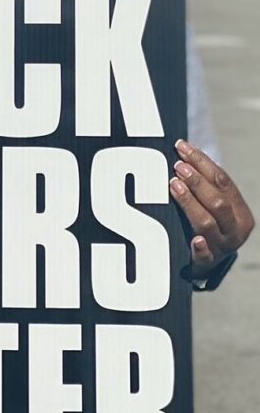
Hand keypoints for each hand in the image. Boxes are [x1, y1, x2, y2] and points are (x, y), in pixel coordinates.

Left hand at [169, 140, 253, 278]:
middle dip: (197, 181)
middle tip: (178, 166)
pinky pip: (204, 256)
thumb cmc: (206, 226)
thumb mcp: (211, 207)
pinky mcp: (206, 263)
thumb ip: (204, 187)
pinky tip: (195, 240)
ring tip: (174, 185)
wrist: (207, 264)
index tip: (182, 148)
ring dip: (190, 202)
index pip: (223, 181)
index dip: (202, 162)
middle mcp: (235, 229)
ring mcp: (221, 247)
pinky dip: (200, 247)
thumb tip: (181, 152)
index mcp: (240, 211)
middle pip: (218, 201)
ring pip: (207, 223)